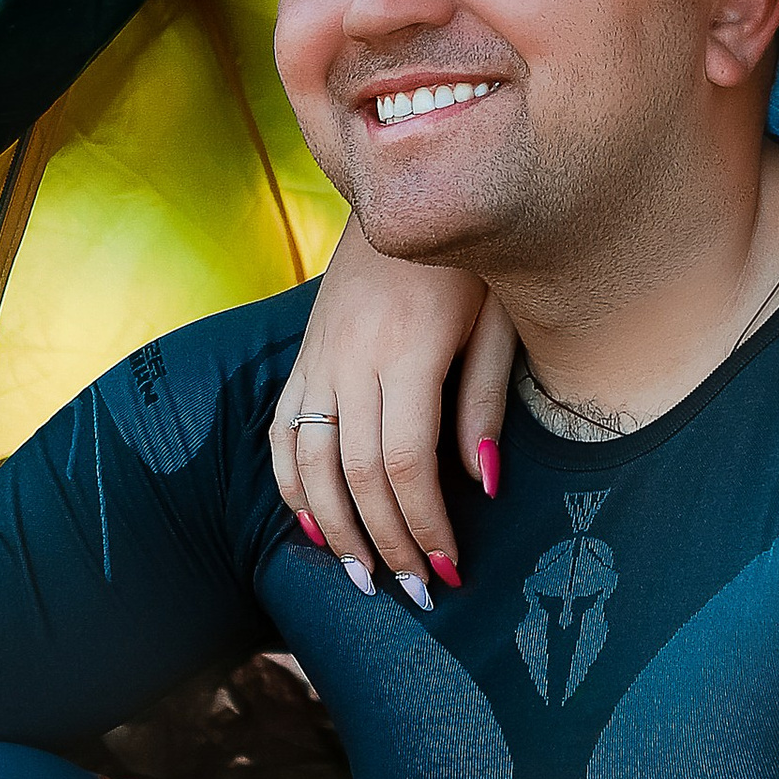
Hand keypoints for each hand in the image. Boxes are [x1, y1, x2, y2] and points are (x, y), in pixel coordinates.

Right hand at [269, 217, 513, 597]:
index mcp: (406, 350)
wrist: (406, 186)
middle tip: (414, 592)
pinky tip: (313, 527)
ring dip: (334, 530)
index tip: (450, 569)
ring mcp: (318, 356)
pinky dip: (291, 486)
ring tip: (364, 578)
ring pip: (308, 463)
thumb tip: (483, 484)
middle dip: (387, 543)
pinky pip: (281, 431)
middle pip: (358, 476)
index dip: (424, 526)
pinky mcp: (303, 353)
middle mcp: (350, 358)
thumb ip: (485, 400)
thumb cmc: (469, 256)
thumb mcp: (497, 318)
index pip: (405, 464)